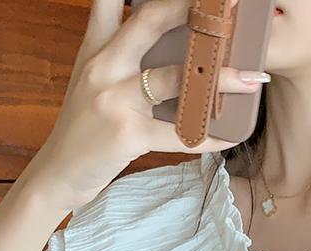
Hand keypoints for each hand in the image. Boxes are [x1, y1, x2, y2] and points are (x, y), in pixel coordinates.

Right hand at [26, 0, 262, 210]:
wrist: (58, 173)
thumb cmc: (85, 129)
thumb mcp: (92, 82)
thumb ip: (120, 57)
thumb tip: (170, 49)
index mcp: (96, 49)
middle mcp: (103, 65)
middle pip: (150, 21)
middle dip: (190, 9)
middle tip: (230, 4)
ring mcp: (114, 98)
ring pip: (176, 77)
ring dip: (219, 77)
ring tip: (251, 78)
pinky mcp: (127, 134)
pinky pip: (178, 134)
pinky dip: (208, 137)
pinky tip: (231, 137)